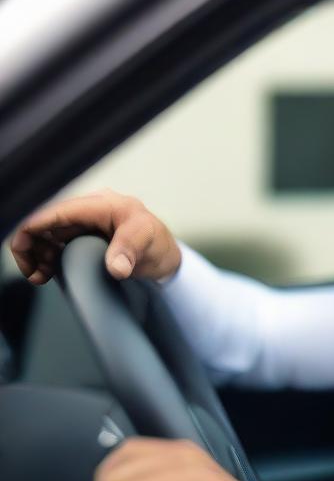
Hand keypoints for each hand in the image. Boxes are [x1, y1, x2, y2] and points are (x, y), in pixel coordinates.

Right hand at [9, 186, 181, 284]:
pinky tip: (47, 272)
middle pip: (46, 221)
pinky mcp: (83, 235)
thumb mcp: (147, 243)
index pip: (57, 211)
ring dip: (37, 254)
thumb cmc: (159, 243)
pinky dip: (46, 256)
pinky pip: (55, 242)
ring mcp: (85, 222)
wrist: (166, 257)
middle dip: (31, 246)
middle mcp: (89, 209)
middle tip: (36, 273)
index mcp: (102, 204)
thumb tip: (116, 268)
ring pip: (47, 233)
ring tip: (42, 276)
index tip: (21, 248)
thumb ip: (129, 252)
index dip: (33, 227)